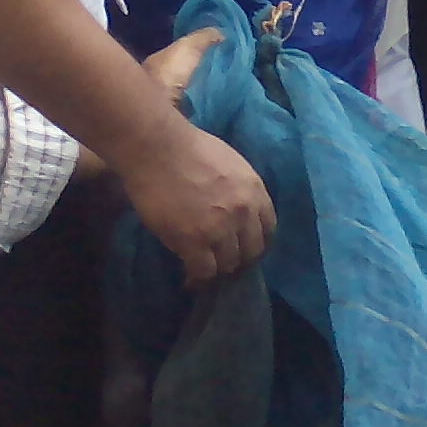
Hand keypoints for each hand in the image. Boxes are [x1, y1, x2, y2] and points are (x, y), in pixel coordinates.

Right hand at [115, 117, 275, 284]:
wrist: (157, 147)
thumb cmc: (187, 147)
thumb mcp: (229, 164)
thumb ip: (238, 190)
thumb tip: (236, 212)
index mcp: (254, 190)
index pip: (268, 229)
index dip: (256, 243)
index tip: (244, 249)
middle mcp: (244, 212)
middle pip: (252, 251)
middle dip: (239, 260)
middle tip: (223, 264)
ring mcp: (220, 229)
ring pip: (228, 264)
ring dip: (217, 270)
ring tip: (203, 272)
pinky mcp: (194, 242)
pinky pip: (204, 272)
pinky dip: (198, 279)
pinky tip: (190, 279)